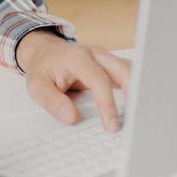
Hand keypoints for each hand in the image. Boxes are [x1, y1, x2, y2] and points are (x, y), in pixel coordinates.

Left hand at [16, 30, 130, 131]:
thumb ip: (53, 102)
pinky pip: (129, 75)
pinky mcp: (112, 66)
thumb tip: (72, 118)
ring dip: (138, 92)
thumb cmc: (43, 67)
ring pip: (131, 71)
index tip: (112, 125)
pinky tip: (138, 107)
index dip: (108, 104)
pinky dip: (135, 90)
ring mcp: (106, 59)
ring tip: (140, 117)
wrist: (45, 51)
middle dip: (134, 95)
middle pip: (124, 70)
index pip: (99, 80)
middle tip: (136, 122)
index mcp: (78, 58)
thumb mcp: (36, 86)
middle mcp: (96, 55)